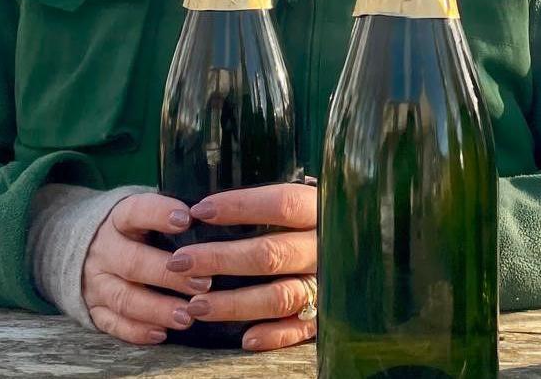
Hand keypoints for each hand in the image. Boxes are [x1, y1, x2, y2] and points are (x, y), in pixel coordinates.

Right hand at [82, 193, 209, 344]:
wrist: (78, 245)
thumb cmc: (132, 229)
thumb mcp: (143, 213)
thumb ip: (171, 217)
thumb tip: (215, 220)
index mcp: (118, 219)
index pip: (136, 212)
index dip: (160, 215)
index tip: (187, 220)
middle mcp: (103, 249)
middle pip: (133, 263)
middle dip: (169, 275)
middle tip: (203, 284)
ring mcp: (96, 281)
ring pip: (125, 298)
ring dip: (157, 309)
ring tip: (187, 316)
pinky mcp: (93, 307)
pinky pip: (112, 323)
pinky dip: (136, 331)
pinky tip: (161, 333)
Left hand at [169, 182, 318, 350]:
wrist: (361, 252)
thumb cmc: (309, 223)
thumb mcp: (302, 202)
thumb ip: (270, 203)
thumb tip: (208, 205)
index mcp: (320, 211)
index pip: (283, 204)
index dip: (241, 206)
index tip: (200, 210)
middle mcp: (324, 248)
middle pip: (272, 253)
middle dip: (220, 258)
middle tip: (180, 262)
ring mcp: (326, 283)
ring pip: (280, 296)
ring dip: (234, 303)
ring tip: (195, 306)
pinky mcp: (326, 315)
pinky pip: (300, 329)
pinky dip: (273, 335)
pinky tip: (245, 338)